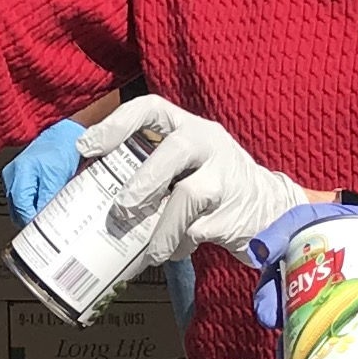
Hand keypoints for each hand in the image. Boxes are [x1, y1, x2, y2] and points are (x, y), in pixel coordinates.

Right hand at [0, 119, 88, 224]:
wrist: (64, 135)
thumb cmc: (61, 149)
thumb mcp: (57, 178)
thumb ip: (48, 200)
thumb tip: (43, 220)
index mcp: (19, 173)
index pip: (21, 206)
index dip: (31, 220)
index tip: (43, 229)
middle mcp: (12, 174)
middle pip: (16, 207)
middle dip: (31, 217)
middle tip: (47, 226)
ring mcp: (13, 175)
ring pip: (18, 204)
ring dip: (31, 211)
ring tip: (46, 214)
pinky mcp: (18, 177)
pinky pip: (22, 197)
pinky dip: (31, 203)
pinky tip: (42, 204)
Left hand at [91, 95, 307, 255]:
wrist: (270, 209)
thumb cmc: (211, 184)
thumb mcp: (186, 164)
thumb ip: (151, 169)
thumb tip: (97, 195)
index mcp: (189, 127)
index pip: (152, 108)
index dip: (118, 123)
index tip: (87, 147)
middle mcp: (209, 144)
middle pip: (177, 149)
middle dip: (145, 179)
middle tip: (122, 207)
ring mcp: (226, 177)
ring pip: (190, 195)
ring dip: (162, 226)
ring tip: (149, 250)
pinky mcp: (234, 212)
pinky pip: (198, 230)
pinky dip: (178, 244)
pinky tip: (171, 250)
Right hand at [245, 201, 357, 358]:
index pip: (314, 222)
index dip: (283, 232)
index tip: (265, 251)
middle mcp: (352, 262)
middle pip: (296, 268)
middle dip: (272, 288)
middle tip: (269, 312)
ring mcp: (353, 298)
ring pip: (302, 305)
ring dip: (281, 322)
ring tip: (278, 342)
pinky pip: (323, 337)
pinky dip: (303, 350)